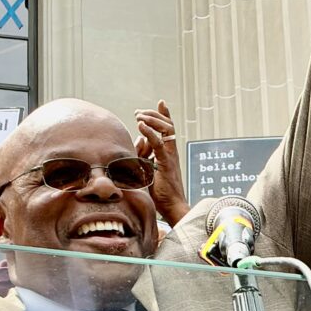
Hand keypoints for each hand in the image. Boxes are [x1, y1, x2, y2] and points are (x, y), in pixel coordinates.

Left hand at [135, 103, 189, 225]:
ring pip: (166, 130)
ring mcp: (170, 156)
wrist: (172, 207)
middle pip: (168, 125)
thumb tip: (138, 139)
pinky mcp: (166, 163)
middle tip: (138, 113)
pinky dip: (150, 132)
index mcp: (169, 153)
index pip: (169, 128)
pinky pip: (158, 144)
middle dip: (153, 115)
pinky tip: (140, 125)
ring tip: (138, 116)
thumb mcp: (147, 169)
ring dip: (151, 120)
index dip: (165, 114)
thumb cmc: (160, 193)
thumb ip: (143, 154)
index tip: (160, 102)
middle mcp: (172, 151)